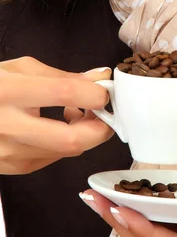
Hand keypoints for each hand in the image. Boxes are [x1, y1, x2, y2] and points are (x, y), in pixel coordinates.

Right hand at [0, 56, 113, 174]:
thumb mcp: (19, 68)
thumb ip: (62, 76)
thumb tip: (100, 77)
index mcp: (8, 91)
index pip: (64, 93)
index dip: (95, 93)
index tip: (106, 89)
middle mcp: (7, 126)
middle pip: (72, 139)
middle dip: (101, 127)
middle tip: (105, 111)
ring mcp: (9, 153)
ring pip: (68, 151)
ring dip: (84, 133)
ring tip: (76, 111)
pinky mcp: (14, 168)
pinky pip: (54, 157)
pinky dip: (66, 142)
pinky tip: (57, 124)